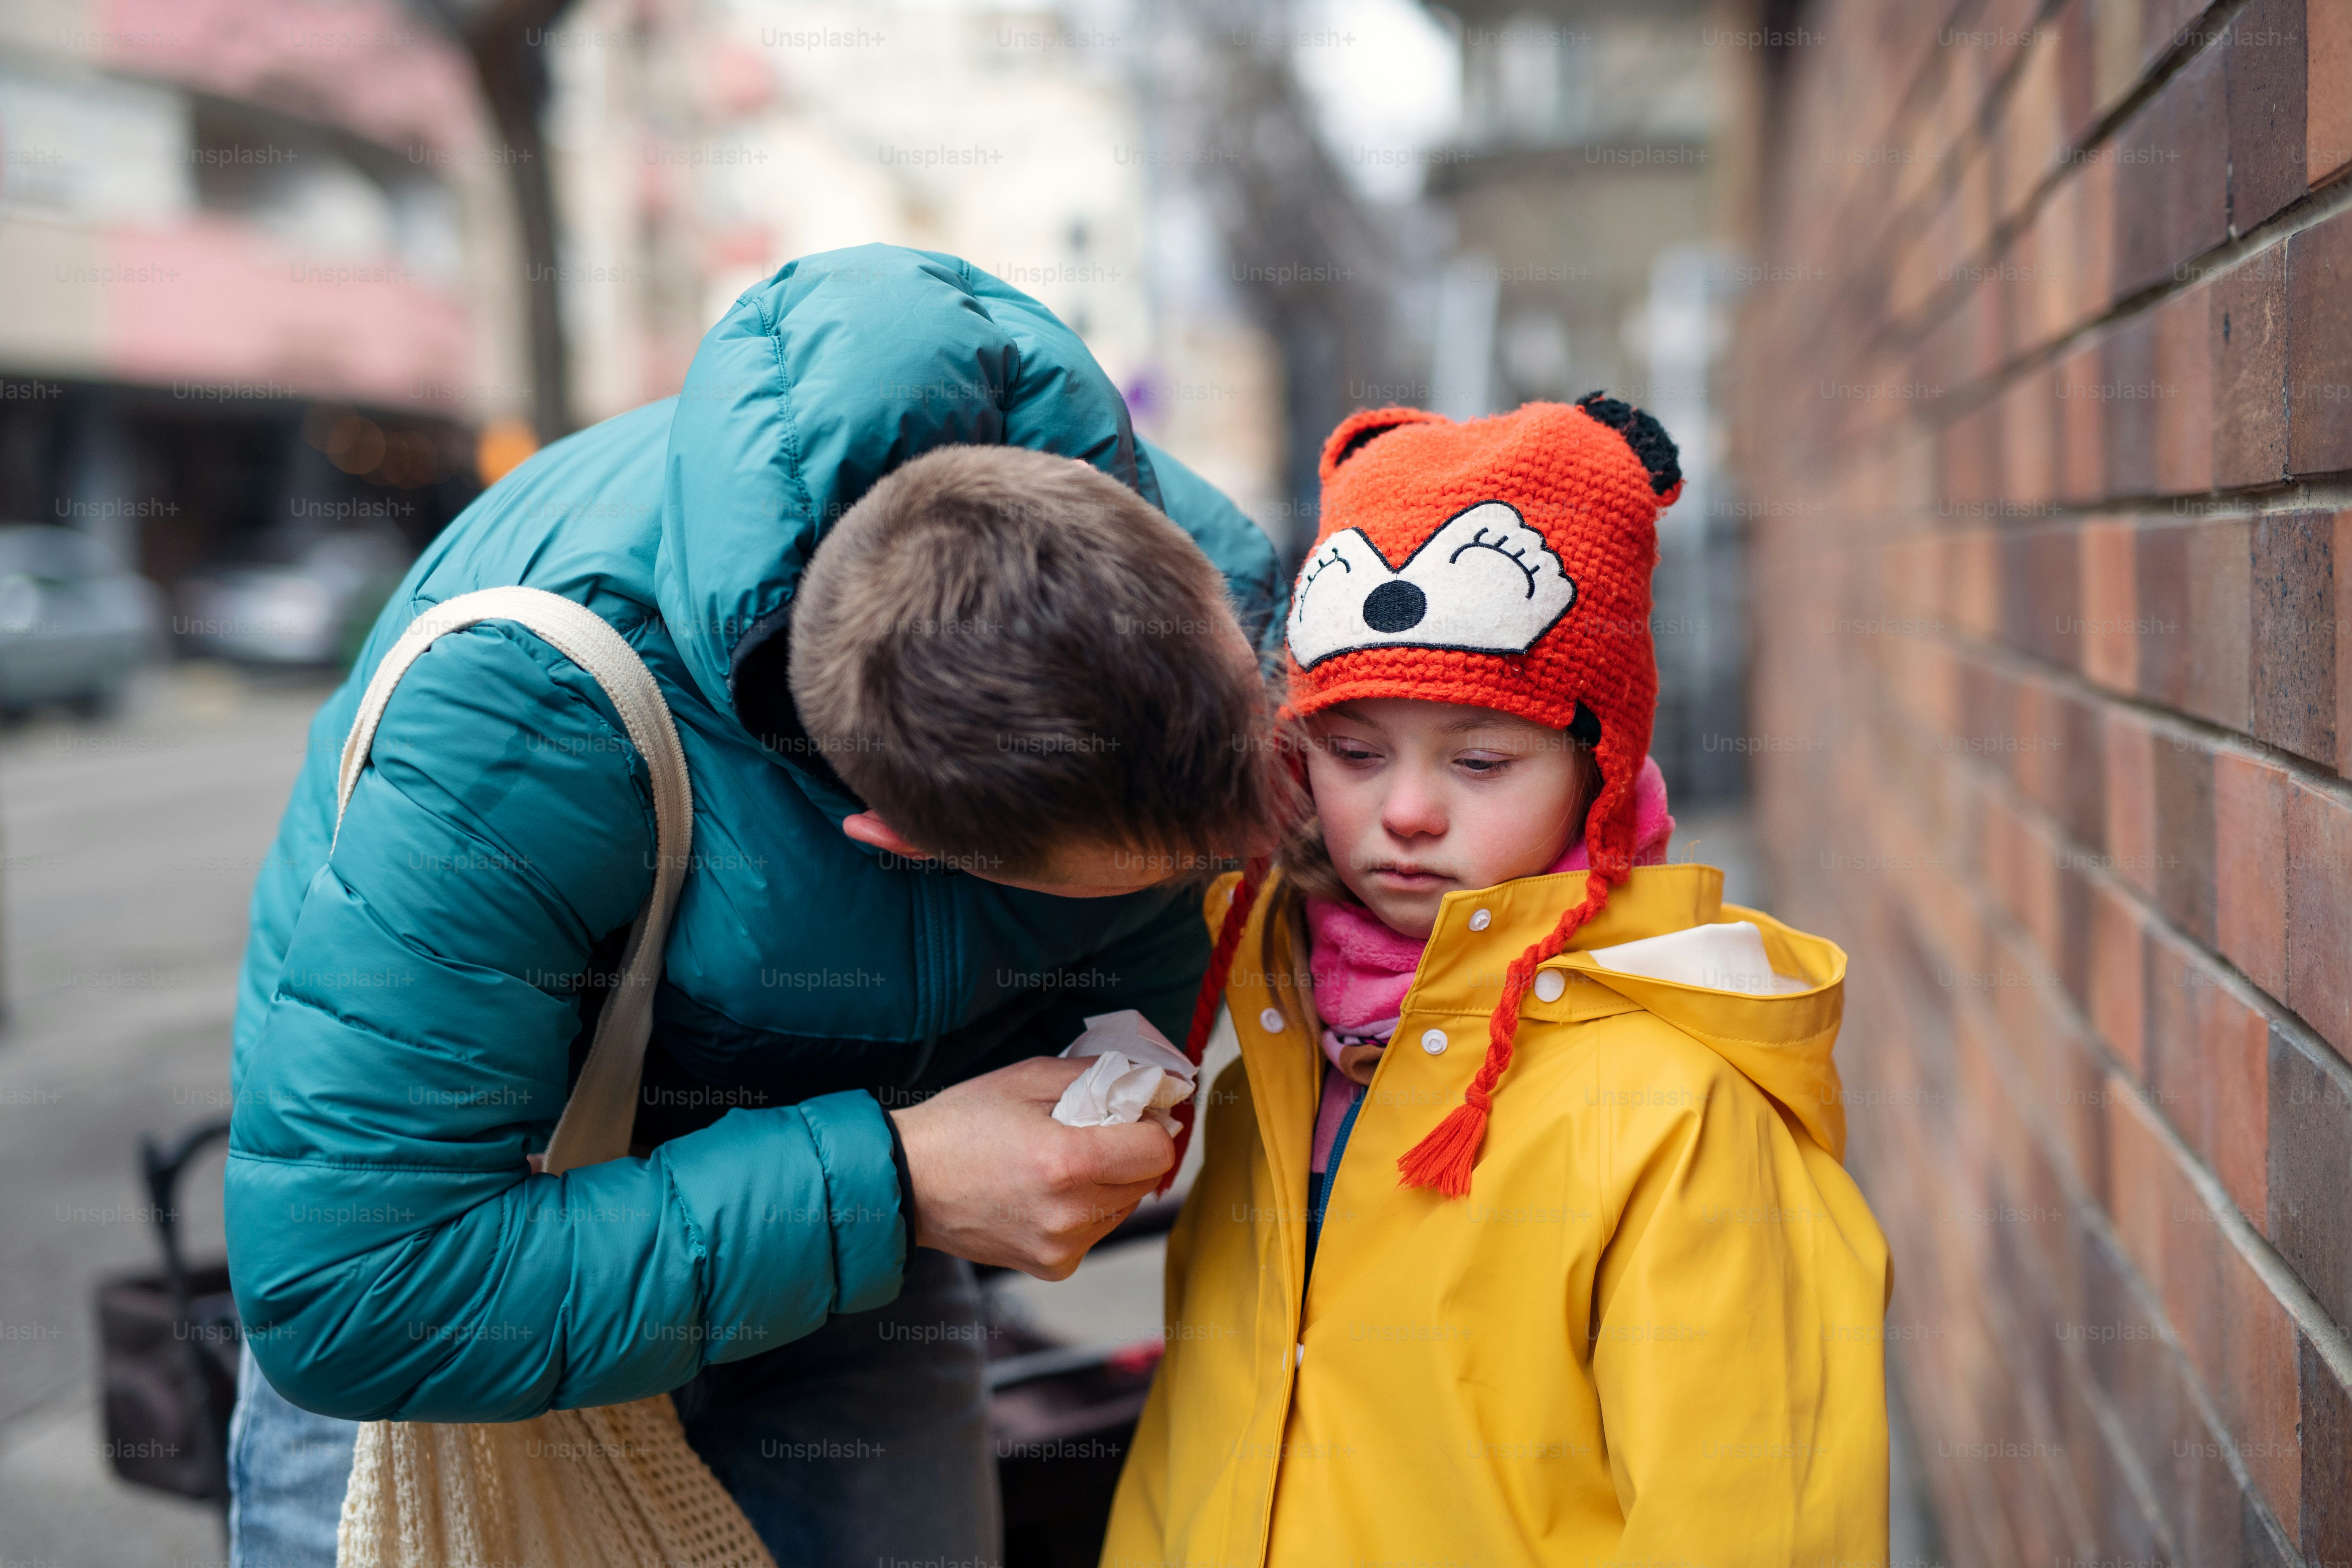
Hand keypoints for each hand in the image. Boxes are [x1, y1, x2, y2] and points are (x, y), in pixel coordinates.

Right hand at [889, 1056, 1175, 1279]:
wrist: (907, 1181)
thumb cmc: (963, 1123)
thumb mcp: (1030, 1078)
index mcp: (1068, 1162)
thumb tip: (1155, 1079)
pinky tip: (1048, 1191)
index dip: (1151, 1123)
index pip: (1157, 1149)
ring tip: (1062, 1161)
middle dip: (1130, 1150)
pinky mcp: (1053, 1267)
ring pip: (1125, 1206)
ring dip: (1111, 1181)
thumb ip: (1101, 1076)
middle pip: (1146, 1180)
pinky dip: (1087, 1209)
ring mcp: (1062, 1248)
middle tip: (1092, 1130)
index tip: (1133, 1111)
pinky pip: (1097, 1231)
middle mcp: (1071, 1214)